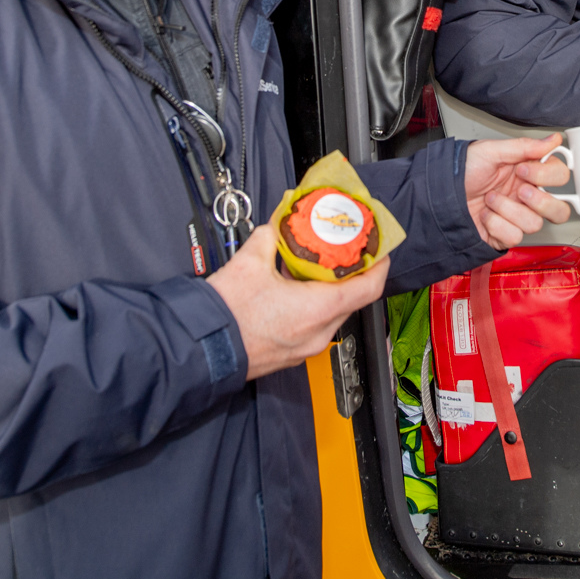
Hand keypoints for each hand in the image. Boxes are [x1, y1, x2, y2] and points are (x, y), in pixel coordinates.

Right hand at [208, 225, 389, 379]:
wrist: (200, 349)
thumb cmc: (225, 317)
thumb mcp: (250, 262)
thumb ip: (270, 236)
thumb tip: (277, 225)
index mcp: (317, 311)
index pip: (368, 288)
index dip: (379, 265)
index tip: (379, 250)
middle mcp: (317, 334)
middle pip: (352, 299)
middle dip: (352, 273)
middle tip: (348, 251)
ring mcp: (305, 347)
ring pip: (332, 313)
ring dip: (330, 289)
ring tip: (320, 265)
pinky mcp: (291, 353)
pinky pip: (315, 325)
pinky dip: (314, 305)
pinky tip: (297, 287)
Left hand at [464, 133, 571, 250]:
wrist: (439, 194)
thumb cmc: (461, 170)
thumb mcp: (490, 151)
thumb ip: (525, 147)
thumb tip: (553, 139)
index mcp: (528, 173)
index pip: (559, 177)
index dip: (546, 174)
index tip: (524, 169)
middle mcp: (526, 197)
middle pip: (559, 210)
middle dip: (541, 201)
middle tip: (520, 190)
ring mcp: (516, 218)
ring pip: (535, 224)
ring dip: (508, 209)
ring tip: (490, 199)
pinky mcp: (505, 236)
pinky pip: (514, 236)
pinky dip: (496, 223)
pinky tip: (485, 214)